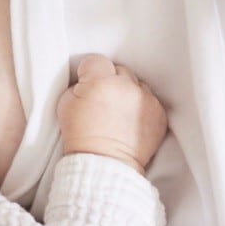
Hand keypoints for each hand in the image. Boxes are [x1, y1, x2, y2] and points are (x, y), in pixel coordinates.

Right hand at [57, 54, 167, 171]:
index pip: (96, 61)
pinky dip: (141, 107)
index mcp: (100, 82)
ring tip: (119, 113)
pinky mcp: (159, 113)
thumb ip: (77, 85)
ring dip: (128, 93)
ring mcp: (146, 99)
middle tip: (103, 100)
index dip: (89, 72)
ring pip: (137, 84)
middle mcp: (126, 86)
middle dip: (111, 81)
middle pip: (119, 70)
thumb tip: (87, 80)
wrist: (104, 164)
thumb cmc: (80, 136)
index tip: (87, 84)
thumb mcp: (65, 105)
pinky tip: (130, 121)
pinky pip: (150, 100)